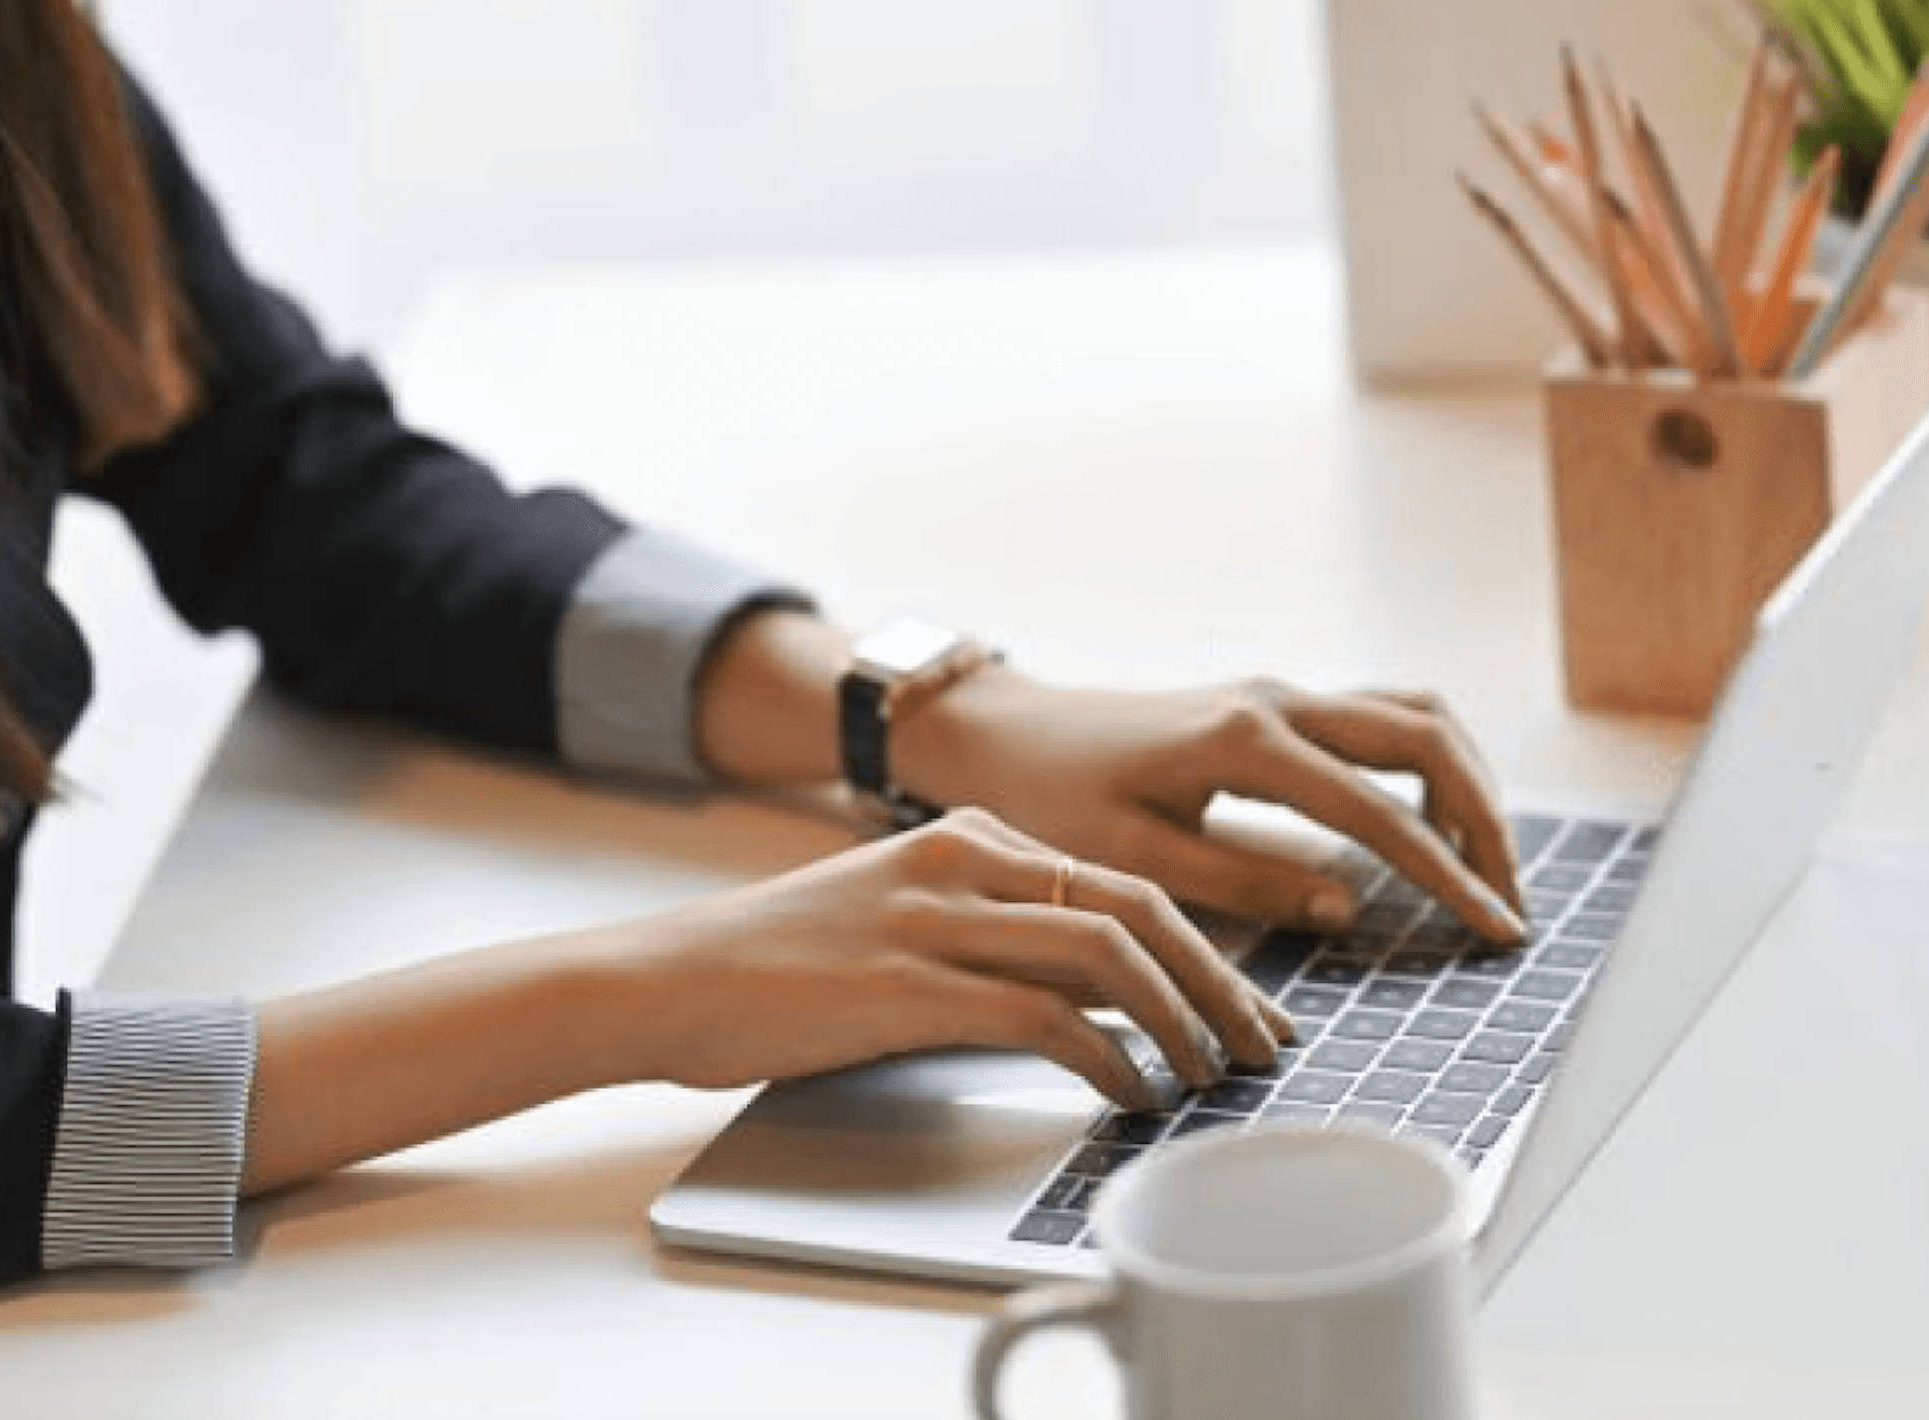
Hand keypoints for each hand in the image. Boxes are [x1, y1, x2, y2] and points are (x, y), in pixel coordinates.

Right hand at [606, 808, 1294, 1110]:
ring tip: (1211, 1075)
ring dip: (1181, 1018)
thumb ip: (994, 937)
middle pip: (1138, 903)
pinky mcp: (909, 983)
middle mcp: (963, 860)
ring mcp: (936, 917)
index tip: (1247, 1002)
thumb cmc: (778, 966)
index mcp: (968, 834)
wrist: (665, 976)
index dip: (1203, 944)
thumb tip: (1100, 999)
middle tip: (1263, 1042)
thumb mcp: (900, 919)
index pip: (1120, 877)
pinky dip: (1107, 1057)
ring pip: (1106, 949)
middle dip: (1219, 980)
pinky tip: (1128, 1094)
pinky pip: (1044, 1014)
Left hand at [896, 670, 1527, 945]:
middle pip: (1426, 740)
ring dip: (1466, 783)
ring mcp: (1280, 694)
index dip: (1448, 876)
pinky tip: (1430, 825)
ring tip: (1484, 867)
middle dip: (1484, 822)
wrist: (1011, 737)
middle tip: (1508, 904)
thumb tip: (1348, 907)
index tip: (1494, 930)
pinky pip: (1382, 717)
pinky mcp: (1276, 703)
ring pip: (1415, 716)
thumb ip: (1245, 882)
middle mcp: (1275, 702)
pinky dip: (1428, 764)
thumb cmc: (1054, 801)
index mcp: (1243, 743)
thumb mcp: (1135, 860)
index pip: (1380, 812)